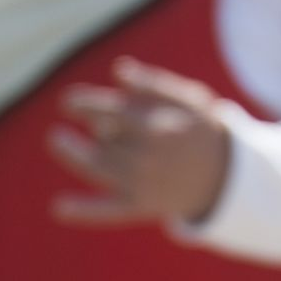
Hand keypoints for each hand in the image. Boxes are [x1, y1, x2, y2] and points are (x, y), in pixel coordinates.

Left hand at [48, 57, 233, 226]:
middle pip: (105, 139)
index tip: (67, 101)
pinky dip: (84, 210)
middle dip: (94, 124)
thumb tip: (119, 70)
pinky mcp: (140, 207)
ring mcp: (144, 184)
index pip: (113, 112)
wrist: (222, 176)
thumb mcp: (189, 99)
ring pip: (99, 166)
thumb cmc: (198, 128)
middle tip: (81, 113)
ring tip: (58, 140)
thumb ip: (154, 84)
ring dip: (76, 154)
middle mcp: (149, 158)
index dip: (85, 105)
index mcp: (160, 127)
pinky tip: (59, 207)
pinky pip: (108, 210)